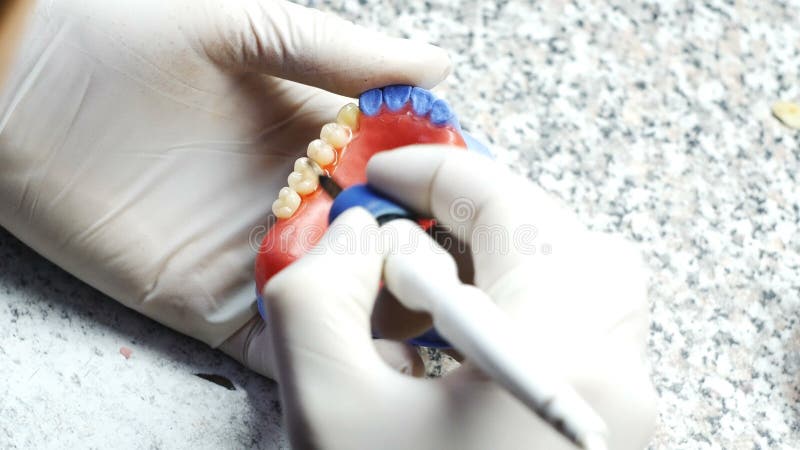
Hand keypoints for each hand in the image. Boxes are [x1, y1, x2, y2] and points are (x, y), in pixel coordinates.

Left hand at [0, 0, 448, 376]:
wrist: (22, 82)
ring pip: (341, 296)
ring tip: (416, 303)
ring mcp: (258, 253)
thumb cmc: (123, 34)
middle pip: (378, 241)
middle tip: (452, 263)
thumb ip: (337, 54)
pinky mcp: (213, 299)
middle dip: (417, 252)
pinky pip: (279, 336)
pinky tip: (351, 348)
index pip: (396, 170)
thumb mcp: (241, 26)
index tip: (474, 198)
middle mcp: (296, 200)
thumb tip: (437, 64)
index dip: (436, 183)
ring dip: (378, 304)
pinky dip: (315, 348)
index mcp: (312, 135)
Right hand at [264, 146, 656, 448]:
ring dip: (486, 271)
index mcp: (564, 354)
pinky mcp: (609, 428)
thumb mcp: (326, 407)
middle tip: (396, 235)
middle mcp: (621, 373)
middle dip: (467, 222)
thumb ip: (317, 292)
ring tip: (408, 301)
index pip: (513, 208)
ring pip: (567, 287)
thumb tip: (356, 233)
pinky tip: (442, 353)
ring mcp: (625, 406)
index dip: (437, 172)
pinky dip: (504, 318)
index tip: (379, 170)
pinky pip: (569, 335)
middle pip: (555, 240)